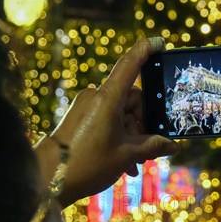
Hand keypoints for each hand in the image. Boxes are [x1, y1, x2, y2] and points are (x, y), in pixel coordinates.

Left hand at [47, 37, 178, 205]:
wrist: (47, 179)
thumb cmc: (87, 163)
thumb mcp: (126, 156)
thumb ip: (153, 146)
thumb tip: (173, 146)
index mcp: (108, 98)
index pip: (130, 64)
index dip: (145, 50)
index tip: (160, 42)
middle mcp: (97, 97)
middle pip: (131, 99)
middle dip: (143, 124)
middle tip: (148, 150)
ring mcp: (87, 106)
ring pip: (121, 114)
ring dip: (131, 136)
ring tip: (135, 164)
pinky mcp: (81, 117)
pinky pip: (108, 120)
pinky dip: (118, 137)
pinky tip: (124, 164)